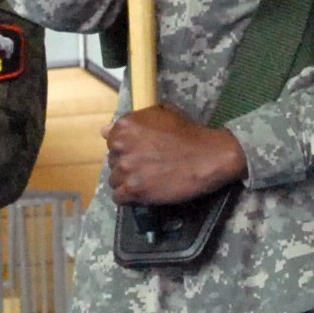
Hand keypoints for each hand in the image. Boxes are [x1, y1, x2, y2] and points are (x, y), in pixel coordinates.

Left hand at [105, 104, 246, 204]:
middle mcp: (121, 146)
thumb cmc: (188, 132)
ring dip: (127, 182)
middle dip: (126, 165)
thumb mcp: (163, 114)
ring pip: (114, 180)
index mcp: (125, 126)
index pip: (111, 141)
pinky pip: (119, 197)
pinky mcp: (134, 189)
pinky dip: (128, 198)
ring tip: (144, 181)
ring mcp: (127, 169)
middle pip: (112, 161)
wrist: (208, 156)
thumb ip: (134, 121)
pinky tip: (141, 193)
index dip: (126, 148)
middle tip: (145, 168)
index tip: (139, 153)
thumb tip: (105, 131)